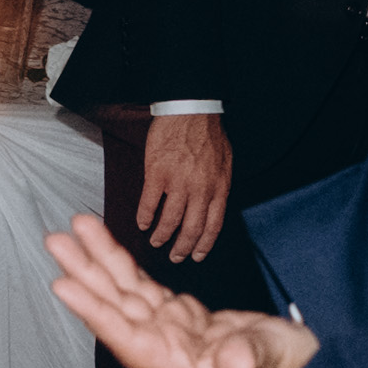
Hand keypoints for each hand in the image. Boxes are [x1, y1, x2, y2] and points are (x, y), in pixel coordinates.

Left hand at [45, 215, 314, 367]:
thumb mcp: (277, 363)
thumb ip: (250, 358)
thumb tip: (230, 362)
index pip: (128, 338)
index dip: (96, 312)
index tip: (64, 284)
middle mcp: (167, 354)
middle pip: (117, 310)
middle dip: (87, 274)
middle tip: (55, 240)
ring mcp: (173, 336)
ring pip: (128, 294)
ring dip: (101, 262)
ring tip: (74, 228)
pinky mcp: (184, 321)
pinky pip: (145, 289)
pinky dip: (125, 268)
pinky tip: (106, 246)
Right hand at [121, 109, 233, 262]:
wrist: (191, 110)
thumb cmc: (209, 135)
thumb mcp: (225, 164)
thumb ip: (219, 188)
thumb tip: (213, 207)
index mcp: (219, 189)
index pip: (213, 226)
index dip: (204, 245)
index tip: (197, 256)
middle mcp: (200, 190)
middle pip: (191, 229)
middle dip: (182, 248)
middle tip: (175, 257)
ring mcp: (178, 183)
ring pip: (169, 221)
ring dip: (162, 236)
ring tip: (156, 242)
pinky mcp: (157, 174)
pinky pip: (149, 203)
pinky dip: (145, 217)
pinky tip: (142, 224)